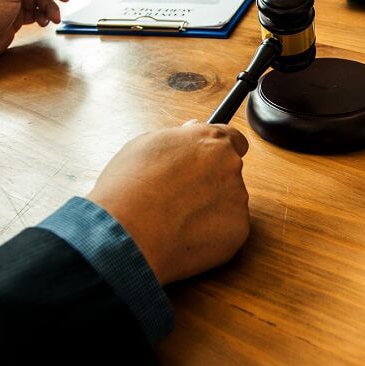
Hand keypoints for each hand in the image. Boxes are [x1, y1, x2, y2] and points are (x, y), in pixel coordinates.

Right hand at [86, 121, 250, 285]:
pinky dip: (211, 235)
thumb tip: (191, 130)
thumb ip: (179, 138)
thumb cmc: (128, 188)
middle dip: (210, 184)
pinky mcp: (238, 229)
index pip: (234, 140)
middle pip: (229, 174)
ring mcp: (237, 197)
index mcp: (210, 140)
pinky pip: (228, 230)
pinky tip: (185, 235)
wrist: (126, 232)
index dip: (218, 154)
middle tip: (180, 198)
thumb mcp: (146, 146)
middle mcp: (230, 164)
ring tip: (176, 219)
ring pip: (228, 204)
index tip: (208, 164)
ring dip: (210, 210)